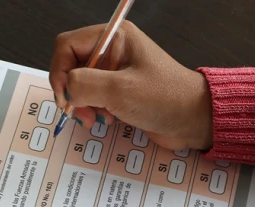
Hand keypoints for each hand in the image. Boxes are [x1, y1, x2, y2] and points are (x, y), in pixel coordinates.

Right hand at [50, 22, 212, 150]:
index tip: (65, 97)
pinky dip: (95, 111)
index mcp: (115, 38)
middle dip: (72, 91)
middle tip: (81, 113)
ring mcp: (117, 73)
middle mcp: (114, 51)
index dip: (60, 71)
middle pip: (72, 66)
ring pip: (82, 85)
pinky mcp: (122, 93)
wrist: (195, 121)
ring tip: (97, 118)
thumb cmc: (167, 99)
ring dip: (84, 104)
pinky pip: (95, 99)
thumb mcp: (120, 90)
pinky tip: (107, 120)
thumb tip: (67, 90)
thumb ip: (84, 85)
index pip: (67, 45)